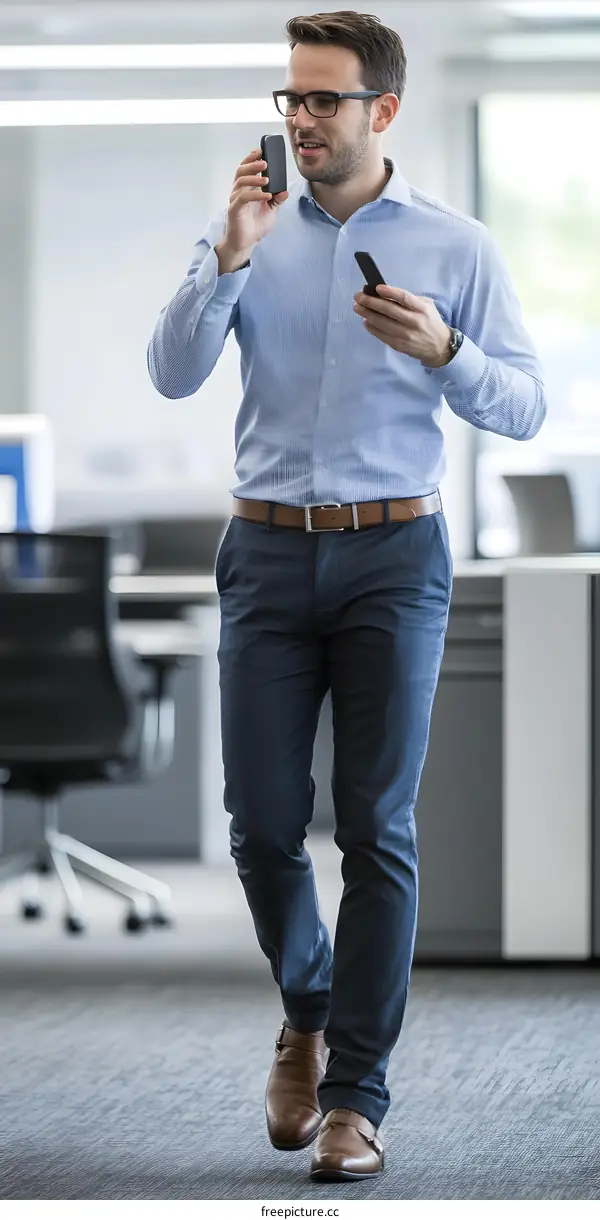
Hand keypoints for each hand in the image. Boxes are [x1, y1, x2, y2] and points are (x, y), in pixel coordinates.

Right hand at [216, 148, 288, 272]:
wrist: (246, 243)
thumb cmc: (254, 226)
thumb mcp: (271, 211)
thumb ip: (277, 199)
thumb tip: (285, 191)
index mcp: (246, 189)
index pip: (246, 168)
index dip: (251, 158)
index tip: (261, 151)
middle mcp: (239, 191)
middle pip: (241, 171)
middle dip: (253, 164)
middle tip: (265, 163)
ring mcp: (235, 200)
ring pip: (241, 182)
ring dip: (254, 178)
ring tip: (267, 179)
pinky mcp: (234, 210)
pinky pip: (243, 198)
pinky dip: (255, 195)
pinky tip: (266, 196)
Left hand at [353, 285, 452, 367]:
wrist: (439, 347)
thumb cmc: (430, 322)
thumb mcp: (427, 306)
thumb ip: (410, 300)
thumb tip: (386, 294)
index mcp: (422, 309)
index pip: (404, 298)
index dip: (389, 292)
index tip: (376, 287)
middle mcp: (414, 322)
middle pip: (389, 310)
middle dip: (370, 302)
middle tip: (358, 296)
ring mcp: (406, 335)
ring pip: (382, 323)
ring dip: (367, 314)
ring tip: (357, 307)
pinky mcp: (399, 345)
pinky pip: (382, 335)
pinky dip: (371, 327)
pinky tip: (365, 320)